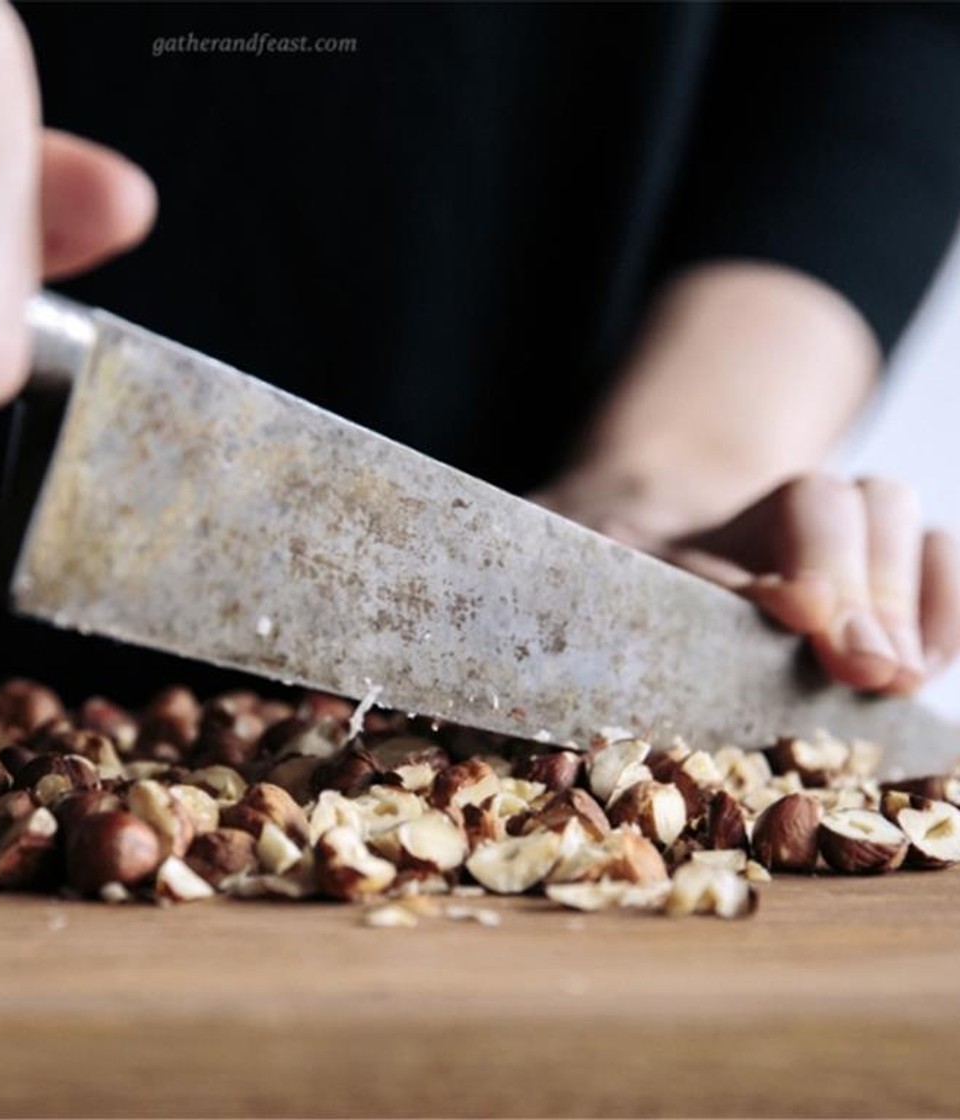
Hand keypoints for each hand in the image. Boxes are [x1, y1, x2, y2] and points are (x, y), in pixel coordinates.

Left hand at [538, 473, 959, 695]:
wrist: (619, 530)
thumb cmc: (572, 578)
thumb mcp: (538, 586)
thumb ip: (527, 614)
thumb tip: (458, 688)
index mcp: (666, 516)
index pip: (719, 521)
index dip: (784, 559)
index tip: (799, 613)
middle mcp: (752, 516)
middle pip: (830, 498)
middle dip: (854, 580)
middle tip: (862, 666)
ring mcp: (819, 536)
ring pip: (888, 506)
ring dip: (905, 587)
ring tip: (891, 675)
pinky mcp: (871, 576)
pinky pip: (938, 554)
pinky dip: (948, 597)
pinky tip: (924, 663)